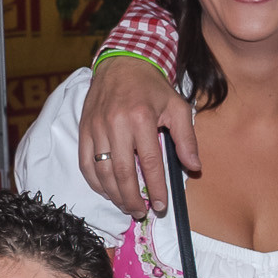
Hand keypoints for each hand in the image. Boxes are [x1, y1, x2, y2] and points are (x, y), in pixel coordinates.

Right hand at [79, 54, 197, 216]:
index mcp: (141, 118)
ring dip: (113, 194)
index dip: (156, 188)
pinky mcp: (84, 129)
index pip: (149, 163)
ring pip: (102, 171)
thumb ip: (187, 138)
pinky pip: (85, 162)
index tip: (161, 206)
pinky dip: (95, 182)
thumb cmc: (152, 88)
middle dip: (132, 198)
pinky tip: (107, 191)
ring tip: (126, 206)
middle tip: (141, 213)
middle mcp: (115, 123)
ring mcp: (96, 127)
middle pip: (122, 172)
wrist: (122, 63)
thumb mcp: (178, 107)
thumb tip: (194, 167)